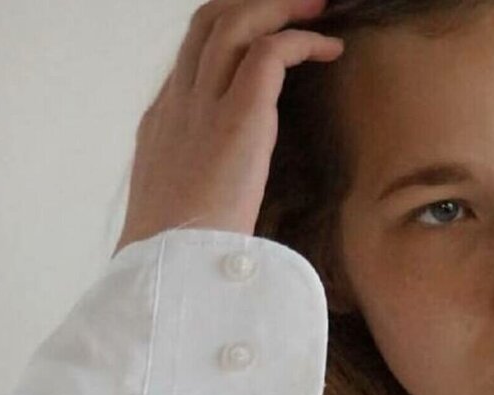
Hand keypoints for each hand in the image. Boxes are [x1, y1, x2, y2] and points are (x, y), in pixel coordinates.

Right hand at [112, 0, 343, 256]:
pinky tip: (330, 49)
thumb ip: (199, 187)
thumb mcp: (180, 208)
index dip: (230, 33)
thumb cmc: (176, 254)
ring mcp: (203, 105)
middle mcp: (179, 101)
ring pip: (234, 22)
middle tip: (298, 5)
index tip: (267, 33)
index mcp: (163, 121)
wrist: (167, 269)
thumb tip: (227, 201)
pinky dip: (301, 40)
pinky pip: (269, 52)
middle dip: (254, 4)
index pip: (192, 55)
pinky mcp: (238, 117)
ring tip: (319, 7)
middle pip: (208, 22)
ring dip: (280, 7)